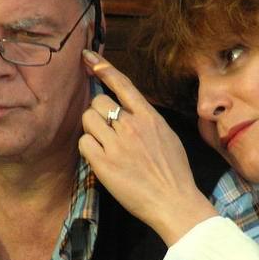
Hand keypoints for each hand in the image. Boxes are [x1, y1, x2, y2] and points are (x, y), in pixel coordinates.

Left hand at [79, 50, 216, 245]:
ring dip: (92, 130)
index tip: (87, 57)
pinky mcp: (103, 163)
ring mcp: (116, 144)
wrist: (174, 202)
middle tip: (108, 132)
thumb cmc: (174, 173)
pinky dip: (89, 149)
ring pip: (88, 120)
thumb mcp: (167, 136)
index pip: (122, 84)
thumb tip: (127, 111)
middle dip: (98, 114)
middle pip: (98, 102)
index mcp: (149, 117)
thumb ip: (146, 121)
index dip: (103, 68)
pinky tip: (102, 160)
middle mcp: (132, 126)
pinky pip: (84, 143)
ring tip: (106, 147)